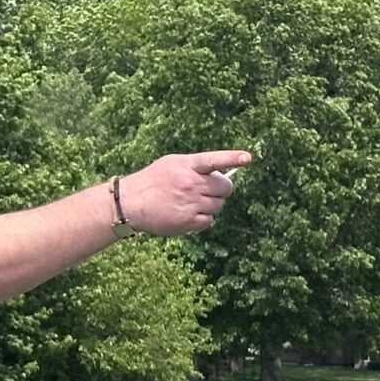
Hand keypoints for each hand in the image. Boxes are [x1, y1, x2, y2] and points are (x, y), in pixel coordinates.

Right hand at [116, 151, 251, 235]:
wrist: (131, 203)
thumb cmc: (153, 181)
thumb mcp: (172, 164)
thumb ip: (195, 166)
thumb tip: (220, 174)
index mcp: (187, 165)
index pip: (214, 160)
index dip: (232, 158)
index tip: (248, 158)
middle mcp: (191, 184)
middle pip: (224, 188)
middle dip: (221, 189)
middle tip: (209, 190)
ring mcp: (191, 204)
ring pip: (219, 206)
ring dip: (211, 204)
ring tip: (193, 202)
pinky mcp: (188, 222)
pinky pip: (209, 221)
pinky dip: (203, 219)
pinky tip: (188, 214)